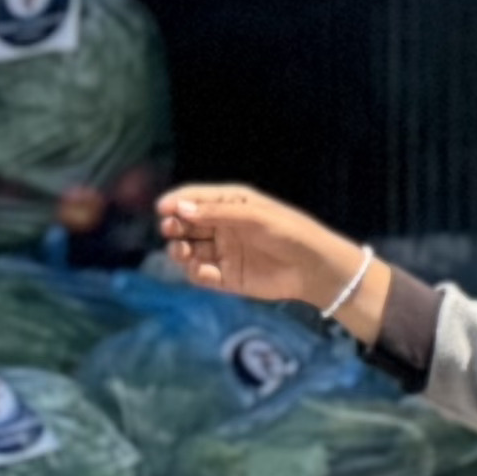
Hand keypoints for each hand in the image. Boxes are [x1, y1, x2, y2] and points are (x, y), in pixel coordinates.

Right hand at [155, 181, 356, 312]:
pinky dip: (194, 273)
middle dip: (175, 225)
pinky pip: (201, 274)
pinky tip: (199, 270)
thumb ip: (218, 214)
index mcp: (230, 204)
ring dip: (180, 250)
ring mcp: (223, 252)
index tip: (162, 209)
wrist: (314, 268)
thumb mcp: (254, 217)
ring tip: (182, 252)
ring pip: (190, 249)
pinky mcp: (226, 277)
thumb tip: (181, 209)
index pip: (195, 198)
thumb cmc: (289, 232)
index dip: (177, 201)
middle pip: (187, 223)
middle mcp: (222, 226)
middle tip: (171, 230)